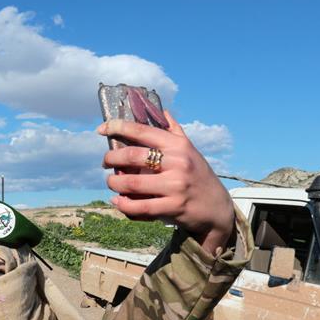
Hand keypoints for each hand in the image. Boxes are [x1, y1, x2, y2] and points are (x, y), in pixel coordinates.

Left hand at [99, 111, 234, 253]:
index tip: (101, 129)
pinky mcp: (173, 207)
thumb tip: (161, 110)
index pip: (142, 131)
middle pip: (132, 156)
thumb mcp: (190, 151)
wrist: (217, 208)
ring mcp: (175, 186)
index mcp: (178, 146)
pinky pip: (139, 206)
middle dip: (111, 158)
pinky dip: (123, 204)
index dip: (118, 127)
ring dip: (114, 183)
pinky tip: (117, 200)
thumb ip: (174, 131)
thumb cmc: (198, 175)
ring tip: (111, 182)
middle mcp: (178, 163)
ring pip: (132, 183)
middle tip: (105, 162)